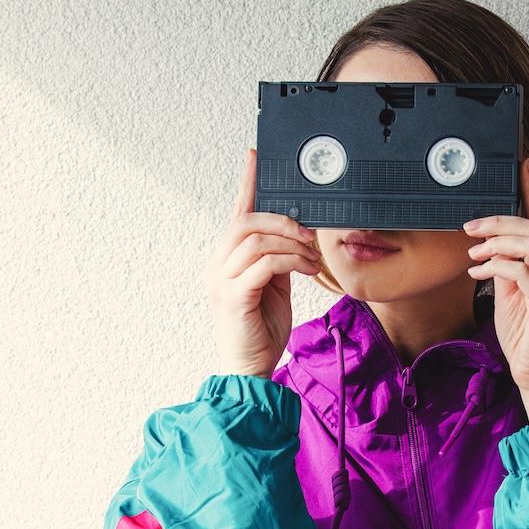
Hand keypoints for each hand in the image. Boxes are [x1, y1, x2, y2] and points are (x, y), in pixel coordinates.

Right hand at [203, 149, 321, 378]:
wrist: (251, 371)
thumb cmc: (261, 333)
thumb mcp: (274, 288)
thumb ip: (278, 260)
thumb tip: (296, 234)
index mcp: (224, 262)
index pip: (235, 215)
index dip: (246, 184)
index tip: (255, 156)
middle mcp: (216, 267)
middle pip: (245, 222)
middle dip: (282, 220)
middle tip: (309, 234)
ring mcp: (221, 281)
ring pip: (256, 239)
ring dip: (292, 244)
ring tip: (312, 258)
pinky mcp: (233, 296)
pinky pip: (265, 263)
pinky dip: (291, 261)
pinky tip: (307, 269)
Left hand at [465, 158, 528, 421]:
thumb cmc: (524, 338)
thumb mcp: (512, 295)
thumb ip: (507, 268)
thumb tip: (490, 245)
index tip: (521, 167)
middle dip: (499, 222)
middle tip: (470, 228)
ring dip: (496, 243)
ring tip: (473, 252)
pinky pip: (523, 272)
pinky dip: (496, 266)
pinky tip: (478, 271)